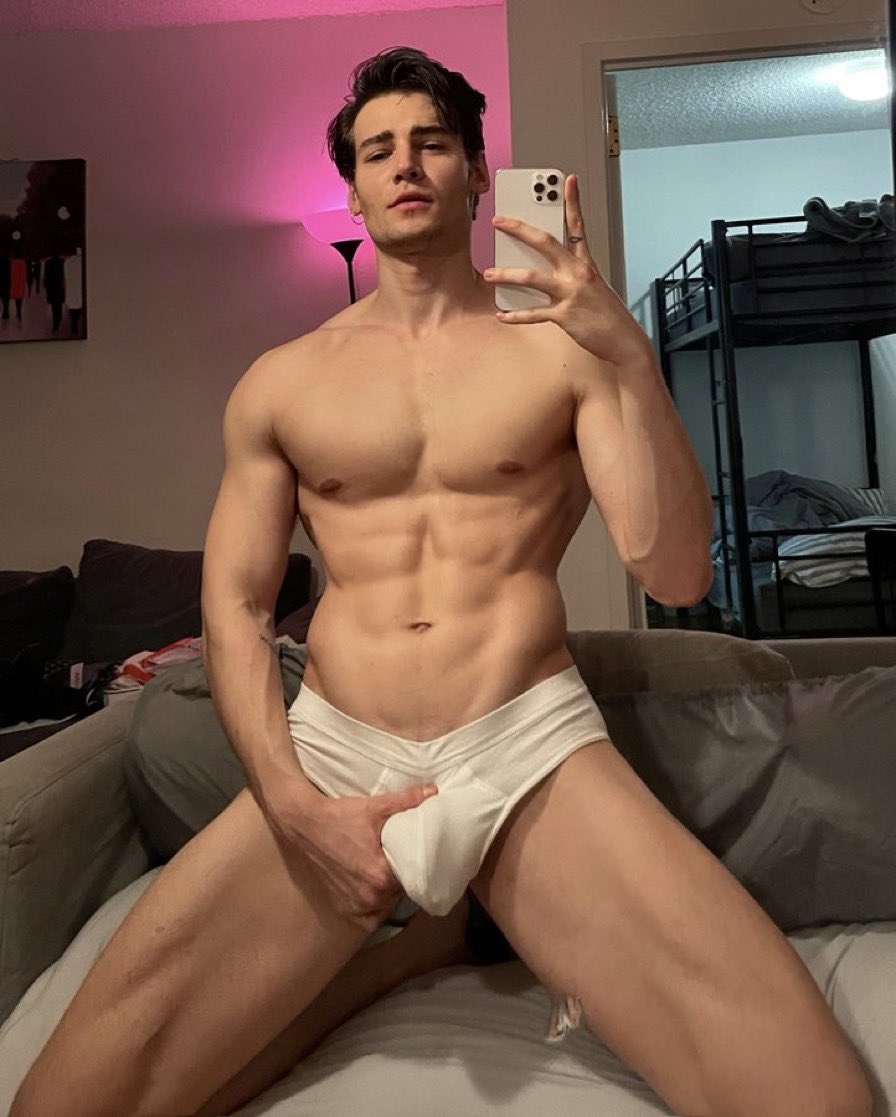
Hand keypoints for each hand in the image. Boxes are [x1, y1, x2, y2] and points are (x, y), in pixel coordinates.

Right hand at [268, 782, 437, 931]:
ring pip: (384, 903)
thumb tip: (433, 791)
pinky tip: (373, 884)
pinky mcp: (342, 906)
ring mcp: (354, 905)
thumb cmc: (339, 816)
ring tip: (387, 870)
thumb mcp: (375, 807)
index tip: (418, 855)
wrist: (303, 823)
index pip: (414, 878)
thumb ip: (407, 801)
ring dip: (387, 891)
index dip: (417, 866)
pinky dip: (372, 901)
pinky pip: (367, 911)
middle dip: (402, 878)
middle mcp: (369, 898)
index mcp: (381, 878)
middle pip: (399, 892)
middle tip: (402, 859)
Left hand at [483, 173, 652, 365]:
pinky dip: (515, 316)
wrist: (624, 340)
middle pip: (545, 243)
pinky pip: (533, 313)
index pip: (578, 226)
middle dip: (519, 230)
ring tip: (490, 274)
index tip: (568, 180)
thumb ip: (572, 277)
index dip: (573, 202)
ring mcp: (570, 293)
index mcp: (586, 264)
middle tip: (499, 221)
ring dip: (507, 275)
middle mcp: (578, 273)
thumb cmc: (608, 315)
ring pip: (532, 277)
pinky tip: (502, 315)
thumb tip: (546, 273)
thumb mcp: (594, 288)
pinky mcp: (564, 315)